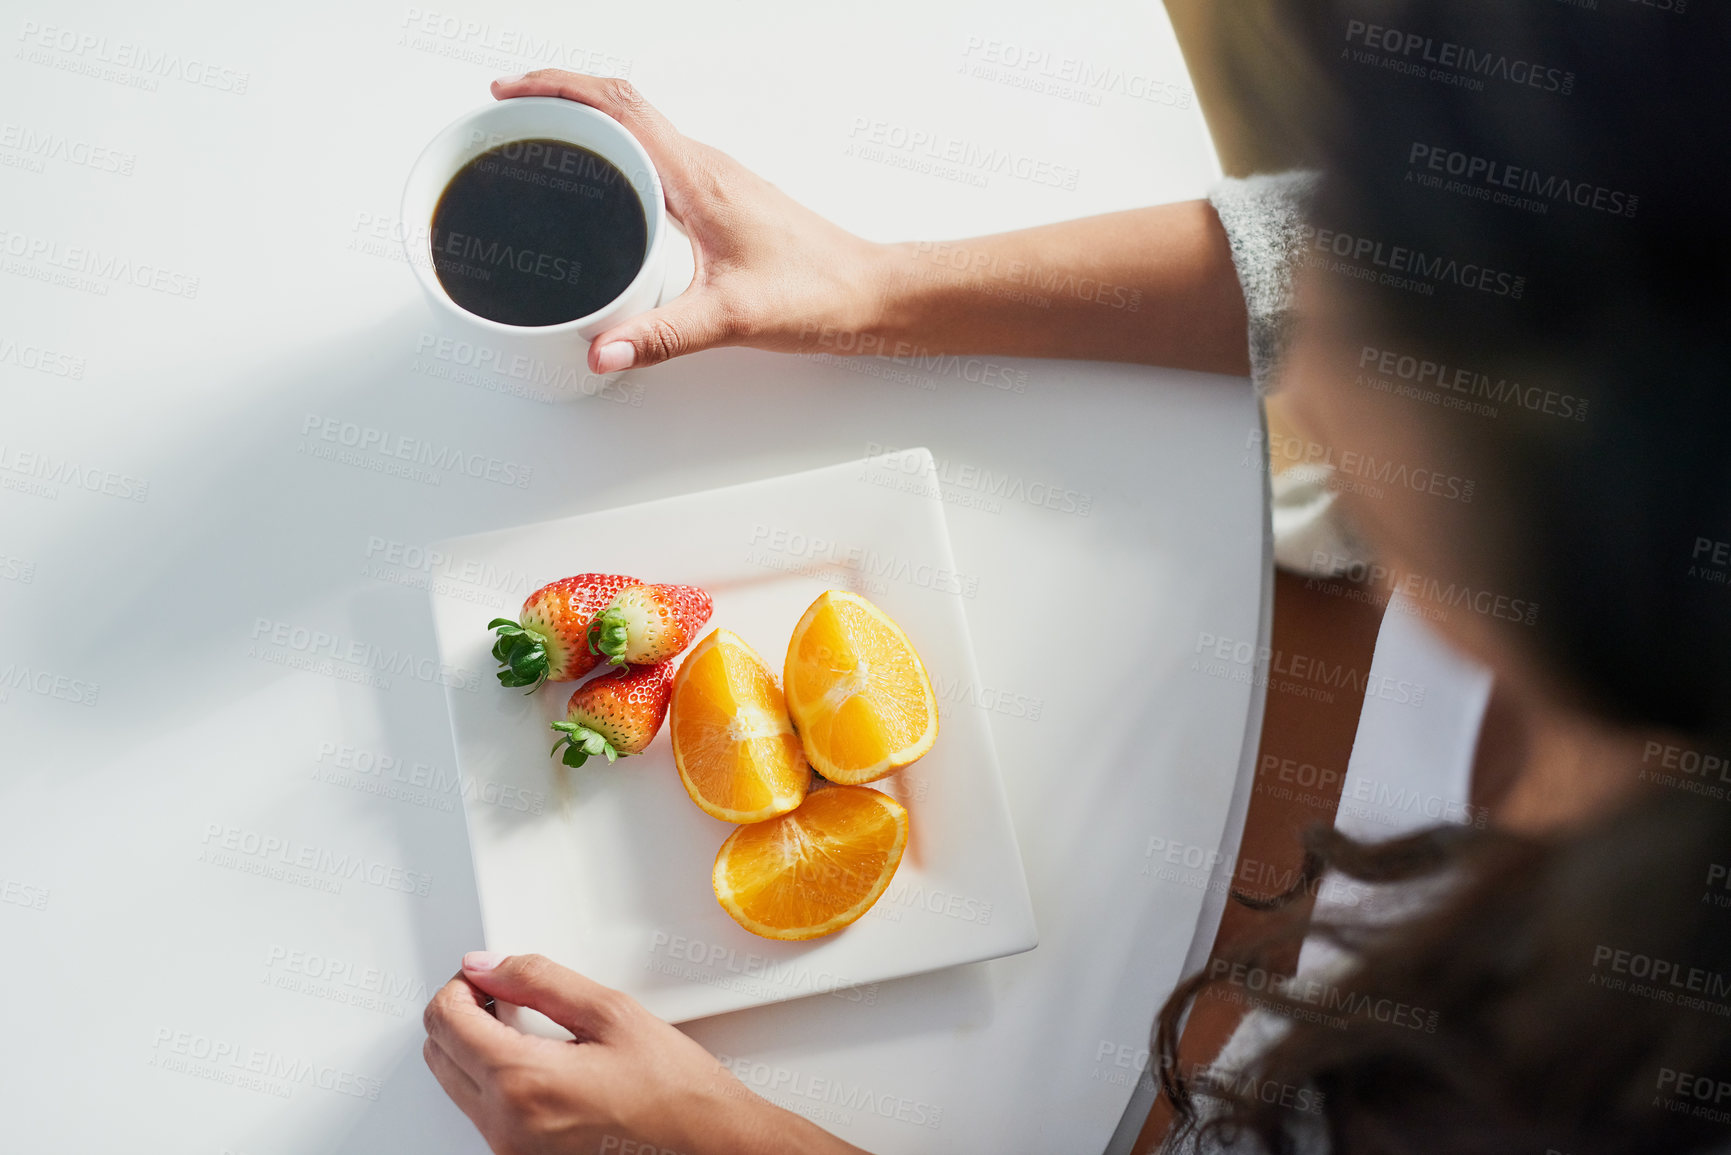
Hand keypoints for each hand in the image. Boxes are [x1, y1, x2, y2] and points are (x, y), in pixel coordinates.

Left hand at [423, 951, 865, 1154]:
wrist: (708, 1145)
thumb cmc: (675, 1091)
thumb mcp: (612, 1013)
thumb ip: (539, 981)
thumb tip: (489, 965)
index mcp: (523, 1082)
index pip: (445, 1020)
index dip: (462, 983)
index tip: (486, 972)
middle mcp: (506, 1126)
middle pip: (438, 1054)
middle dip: (462, 1013)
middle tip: (503, 992)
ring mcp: (511, 1150)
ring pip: (455, 1083)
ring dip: (476, 1045)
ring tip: (527, 1024)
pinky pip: (483, 1111)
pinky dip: (495, 1077)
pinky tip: (540, 1060)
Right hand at [491, 71, 888, 375]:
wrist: (871, 292)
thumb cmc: (818, 293)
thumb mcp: (731, 318)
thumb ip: (661, 337)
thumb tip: (602, 350)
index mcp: (698, 177)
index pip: (617, 105)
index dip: (556, 87)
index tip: (509, 93)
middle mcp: (704, 166)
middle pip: (619, 104)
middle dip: (557, 97)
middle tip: (508, 116)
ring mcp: (713, 180)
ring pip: (638, 129)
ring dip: (586, 124)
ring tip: (539, 143)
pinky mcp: (720, 200)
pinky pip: (655, 159)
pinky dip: (616, 156)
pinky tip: (602, 191)